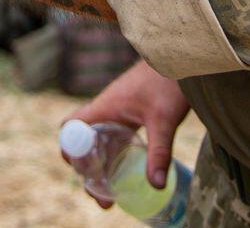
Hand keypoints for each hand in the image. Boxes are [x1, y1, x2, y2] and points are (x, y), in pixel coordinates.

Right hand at [63, 62, 191, 205]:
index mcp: (105, 108)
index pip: (71, 129)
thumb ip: (159, 152)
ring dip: (98, 163)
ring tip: (110, 190)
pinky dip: (111, 153)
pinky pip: (110, 135)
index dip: (71, 152)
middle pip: (81, 140)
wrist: (178, 55)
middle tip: (101, 194)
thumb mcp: (164, 120)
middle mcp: (105, 109)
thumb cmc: (168, 81)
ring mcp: (116, 109)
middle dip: (86, 169)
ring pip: (96, 139)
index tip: (87, 175)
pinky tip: (125, 168)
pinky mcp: (128, 110)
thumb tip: (156, 186)